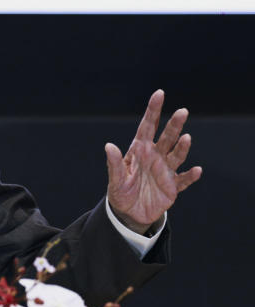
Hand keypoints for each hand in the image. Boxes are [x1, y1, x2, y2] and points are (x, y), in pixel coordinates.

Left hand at [105, 89, 201, 233]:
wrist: (129, 213)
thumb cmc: (120, 192)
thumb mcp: (115, 179)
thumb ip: (113, 164)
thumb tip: (108, 146)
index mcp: (139, 150)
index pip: (147, 126)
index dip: (153, 110)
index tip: (159, 93)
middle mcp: (155, 156)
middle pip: (166, 137)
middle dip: (174, 125)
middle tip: (182, 111)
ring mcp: (165, 171)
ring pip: (176, 155)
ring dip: (182, 147)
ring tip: (185, 138)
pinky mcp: (172, 187)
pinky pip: (183, 180)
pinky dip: (190, 176)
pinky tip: (197, 170)